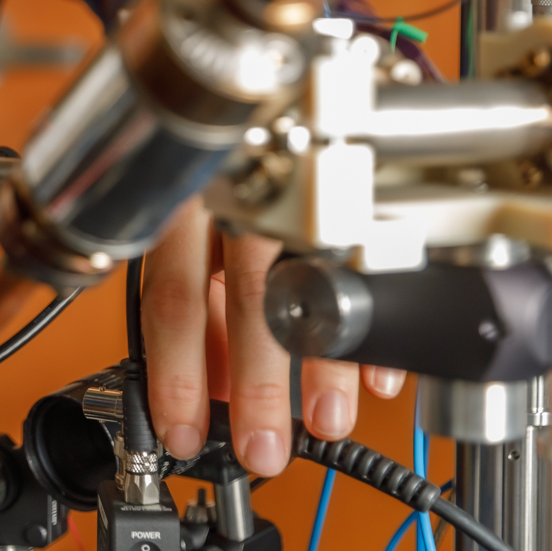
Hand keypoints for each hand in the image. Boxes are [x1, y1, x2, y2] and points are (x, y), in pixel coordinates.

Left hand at [138, 199, 405, 476]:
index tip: (182, 433)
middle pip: (249, 297)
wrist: (269, 100)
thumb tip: (210, 390)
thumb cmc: (222, 176)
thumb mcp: (192, 237)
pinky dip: (379, 327)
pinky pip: (376, 265)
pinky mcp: (357, 192)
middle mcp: (241, 197)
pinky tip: (378, 375)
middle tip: (263, 450)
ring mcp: (303, 192)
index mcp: (185, 209)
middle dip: (257, 387)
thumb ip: (201, 308)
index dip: (176, 375)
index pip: (172, 301)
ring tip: (327, 420)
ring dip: (324, 366)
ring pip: (318, 282)